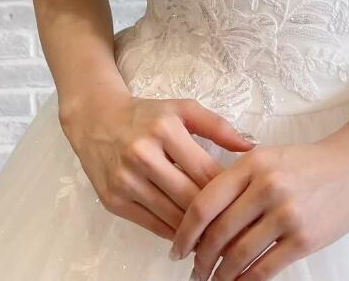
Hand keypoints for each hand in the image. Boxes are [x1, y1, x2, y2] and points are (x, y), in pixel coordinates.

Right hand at [59, 88, 256, 240]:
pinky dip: (173, 233)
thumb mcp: (183, 109)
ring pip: (171, 216)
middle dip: (215, 216)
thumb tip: (251, 147)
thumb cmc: (147, 115)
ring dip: (196, 231)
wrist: (97, 120)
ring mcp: (126, 180)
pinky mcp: (113, 200)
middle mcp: (144, 155)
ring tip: (218, 238)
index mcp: (166, 129)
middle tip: (237, 229)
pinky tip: (189, 236)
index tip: (246, 204)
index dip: (229, 192)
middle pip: (190, 197)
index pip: (205, 171)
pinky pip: (151, 225)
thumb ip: (218, 126)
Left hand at [169, 133, 348, 279]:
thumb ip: (239, 180)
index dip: (185, 231)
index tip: (176, 248)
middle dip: (200, 259)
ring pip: (238, 254)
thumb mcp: (269, 157)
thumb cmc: (309, 162)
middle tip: (194, 271)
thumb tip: (206, 216)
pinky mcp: (304, 237)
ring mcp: (286, 213)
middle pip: (218, 233)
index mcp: (252, 163)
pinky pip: (265, 268)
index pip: (205, 202)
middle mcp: (266, 186)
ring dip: (220, 275)